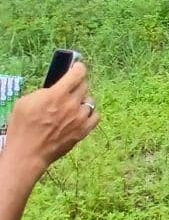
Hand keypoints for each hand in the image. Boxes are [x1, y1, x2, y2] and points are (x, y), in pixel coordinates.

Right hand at [4, 62, 98, 178]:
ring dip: (82, 100)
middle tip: (71, 87)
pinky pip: (96, 116)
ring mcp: (80, 118)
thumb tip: (55, 88)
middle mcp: (72, 104)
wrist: (28, 153)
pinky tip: (82, 115)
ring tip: (73, 104)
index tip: (78, 67)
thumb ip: (44, 92)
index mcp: (57, 94)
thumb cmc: (22, 127)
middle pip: (85, 85)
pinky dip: (90, 113)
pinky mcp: (83, 131)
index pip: (77, 73)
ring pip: (90, 100)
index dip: (79, 67)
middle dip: (78, 83)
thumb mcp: (25, 102)